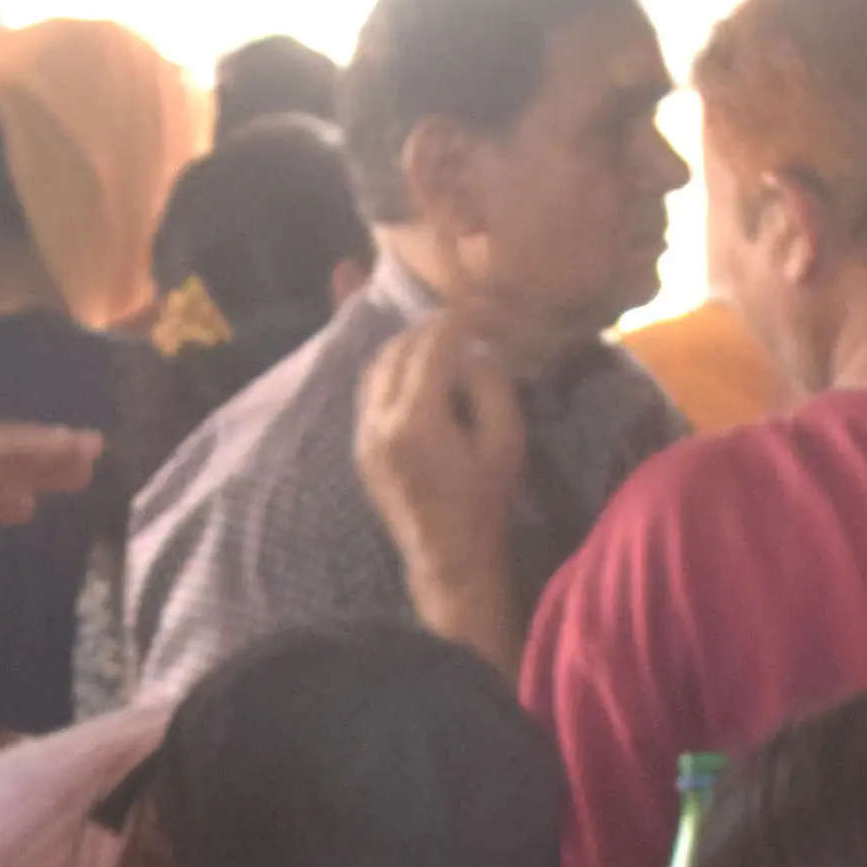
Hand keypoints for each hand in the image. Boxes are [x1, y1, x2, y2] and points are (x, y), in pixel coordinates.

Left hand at [349, 316, 529, 656]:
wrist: (448, 556)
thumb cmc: (485, 501)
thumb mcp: (505, 440)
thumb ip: (490, 385)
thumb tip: (471, 349)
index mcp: (416, 421)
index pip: (430, 348)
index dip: (455, 321)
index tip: (477, 309)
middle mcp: (380, 423)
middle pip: (397, 350)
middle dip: (429, 329)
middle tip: (459, 322)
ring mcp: (364, 437)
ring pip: (375, 367)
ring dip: (405, 346)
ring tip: (437, 342)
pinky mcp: (361, 449)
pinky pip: (368, 392)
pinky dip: (389, 370)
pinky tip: (413, 371)